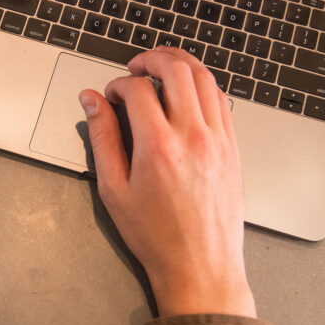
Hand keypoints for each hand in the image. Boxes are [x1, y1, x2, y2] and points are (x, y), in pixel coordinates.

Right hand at [79, 47, 254, 318]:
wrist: (200, 266)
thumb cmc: (156, 236)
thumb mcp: (114, 189)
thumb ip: (102, 138)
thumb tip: (91, 102)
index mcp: (159, 147)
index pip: (138, 89)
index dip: (118, 85)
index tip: (110, 96)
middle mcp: (193, 137)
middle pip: (177, 69)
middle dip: (152, 58)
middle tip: (135, 66)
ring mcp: (218, 140)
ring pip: (205, 78)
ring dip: (181, 64)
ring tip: (161, 68)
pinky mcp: (233, 147)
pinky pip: (222, 99)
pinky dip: (203, 85)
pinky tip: (188, 92)